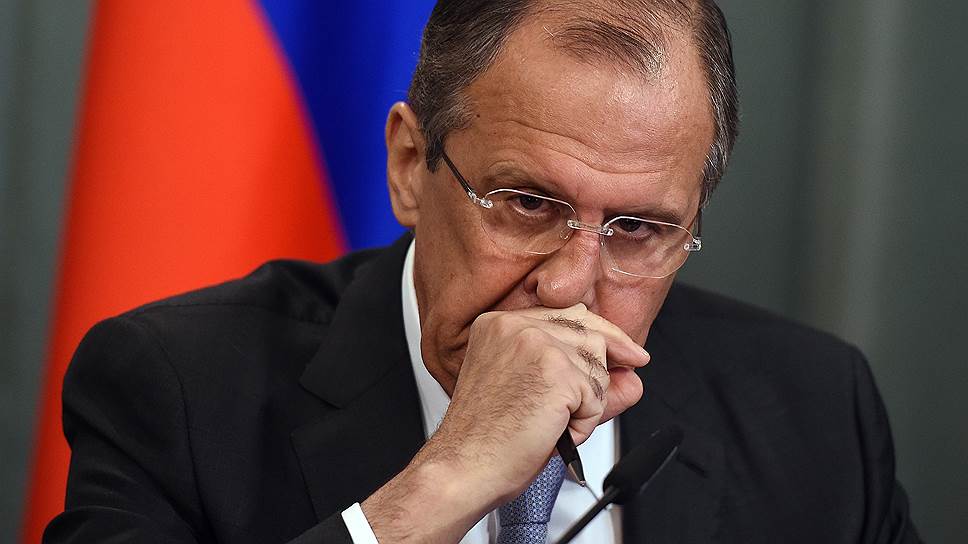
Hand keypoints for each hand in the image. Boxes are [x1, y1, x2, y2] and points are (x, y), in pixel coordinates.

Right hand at [437, 303, 649, 498]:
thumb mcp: (529, 393)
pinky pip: (597, 399)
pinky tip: (551, 432)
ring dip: (584, 406)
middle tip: (577, 408)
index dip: (602, 336)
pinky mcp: (557, 373)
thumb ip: (580, 377)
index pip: (569, 314)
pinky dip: (582, 425)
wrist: (464, 467)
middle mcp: (516, 327)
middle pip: (591, 337)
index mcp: (500, 325)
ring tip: (547, 423)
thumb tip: (632, 379)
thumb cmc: (484, 439)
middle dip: (597, 377)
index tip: (626, 351)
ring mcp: (538, 346)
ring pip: (597, 369)